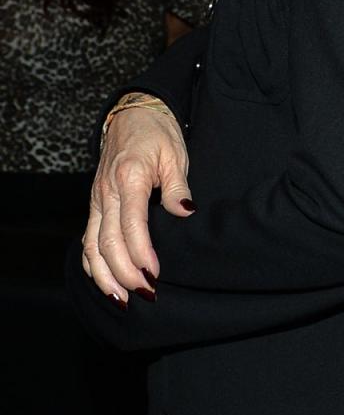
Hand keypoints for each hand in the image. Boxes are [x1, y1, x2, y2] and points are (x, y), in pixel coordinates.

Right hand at [82, 105, 192, 301]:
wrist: (133, 114)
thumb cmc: (157, 133)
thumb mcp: (175, 154)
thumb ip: (178, 185)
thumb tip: (185, 210)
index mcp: (128, 179)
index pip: (131, 225)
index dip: (141, 253)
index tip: (155, 274)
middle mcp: (106, 193)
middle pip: (107, 242)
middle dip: (124, 273)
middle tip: (146, 294)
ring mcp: (97, 200)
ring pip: (91, 245)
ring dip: (104, 276)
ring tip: (121, 299)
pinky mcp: (95, 204)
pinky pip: (88, 238)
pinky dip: (92, 263)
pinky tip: (104, 281)